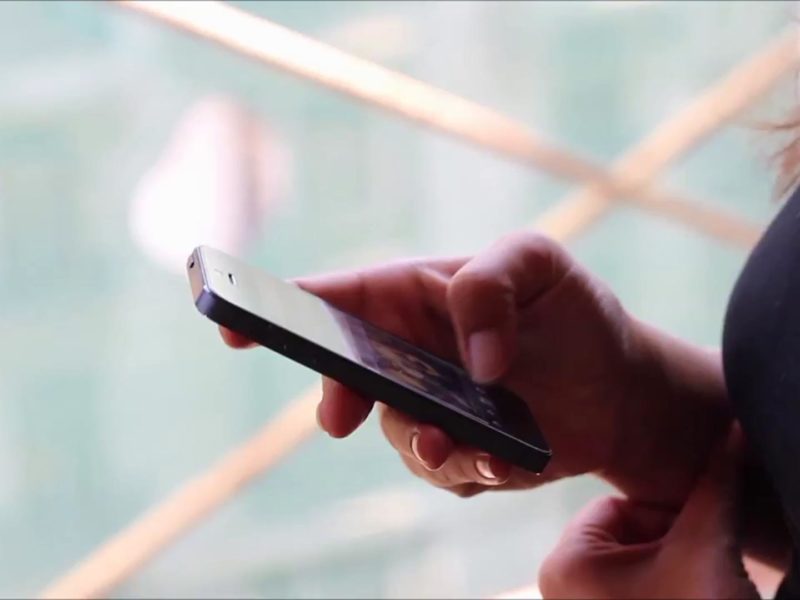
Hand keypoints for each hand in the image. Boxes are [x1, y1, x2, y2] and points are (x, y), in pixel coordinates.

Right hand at [221, 231, 728, 501]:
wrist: (617, 388)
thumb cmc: (571, 312)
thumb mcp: (538, 263)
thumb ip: (490, 285)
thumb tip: (468, 362)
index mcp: (410, 293)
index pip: (330, 295)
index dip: (274, 307)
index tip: (230, 324)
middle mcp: (407, 351)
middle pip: (342, 372)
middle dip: (337, 396)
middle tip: (340, 417)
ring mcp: (427, 404)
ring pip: (394, 433)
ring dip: (422, 442)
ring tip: (461, 444)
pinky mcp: (454, 450)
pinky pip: (440, 469)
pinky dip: (471, 467)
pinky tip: (509, 456)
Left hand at [538, 430, 758, 598]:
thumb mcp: (705, 549)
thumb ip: (716, 485)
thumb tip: (734, 427)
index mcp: (564, 564)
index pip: (616, 508)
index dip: (665, 514)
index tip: (698, 532)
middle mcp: (559, 589)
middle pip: (625, 536)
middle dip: (670, 543)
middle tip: (705, 561)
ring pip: (633, 565)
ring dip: (672, 566)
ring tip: (701, 585)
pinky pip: (634, 591)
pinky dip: (666, 588)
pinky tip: (694, 595)